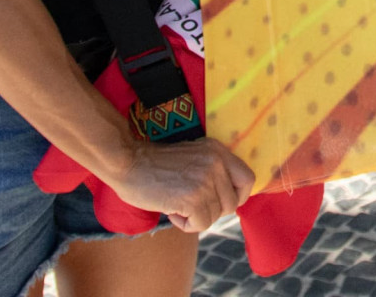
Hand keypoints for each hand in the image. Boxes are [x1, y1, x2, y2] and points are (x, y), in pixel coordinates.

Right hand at [103, 136, 254, 231]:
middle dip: (211, 211)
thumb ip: (213, 171)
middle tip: (189, 205)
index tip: (220, 202)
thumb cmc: (155, 165)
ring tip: (176, 204)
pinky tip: (171, 211)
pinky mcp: (193, 198)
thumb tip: (229, 200)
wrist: (127, 162)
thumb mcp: (193, 157)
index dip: (238, 196)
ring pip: (215, 216)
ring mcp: (206, 180)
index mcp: (218, 150)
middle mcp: (216, 162)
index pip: (248, 179)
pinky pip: (202, 224)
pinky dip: (186, 224)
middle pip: (231, 203)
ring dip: (195, 217)